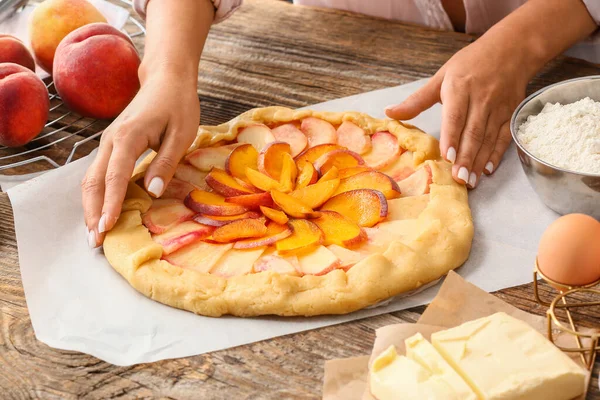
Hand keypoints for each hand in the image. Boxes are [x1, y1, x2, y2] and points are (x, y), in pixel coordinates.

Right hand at [82, 73, 199, 246]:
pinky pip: (99, 174)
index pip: (114, 177)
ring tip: (95, 234)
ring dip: (91, 206)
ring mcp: (108, 142)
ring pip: (91, 179)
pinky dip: (98, 195)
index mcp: (127, 137)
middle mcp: (111, 140)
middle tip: (95, 241)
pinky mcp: (112, 145)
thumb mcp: (181, 134)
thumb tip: (152, 192)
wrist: (165, 79)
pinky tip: (103, 212)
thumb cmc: (178, 104)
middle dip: (92, 212)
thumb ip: (166, 163)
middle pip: (93, 181)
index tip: (107, 229)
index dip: (110, 205)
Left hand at [385, 36, 529, 187]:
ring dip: (480, 161)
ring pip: (489, 138)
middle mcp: (481, 97)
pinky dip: (497, 154)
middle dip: (466, 157)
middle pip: (473, 131)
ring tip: (471, 181)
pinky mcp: (511, 112)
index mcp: (460, 87)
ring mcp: (499, 106)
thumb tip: (389, 112)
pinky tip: (489, 169)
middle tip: (458, 179)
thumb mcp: (441, 76)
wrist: (511, 49)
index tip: (448, 157)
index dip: (452, 137)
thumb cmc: (470, 63)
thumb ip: (416, 100)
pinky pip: (504, 137)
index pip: (455, 116)